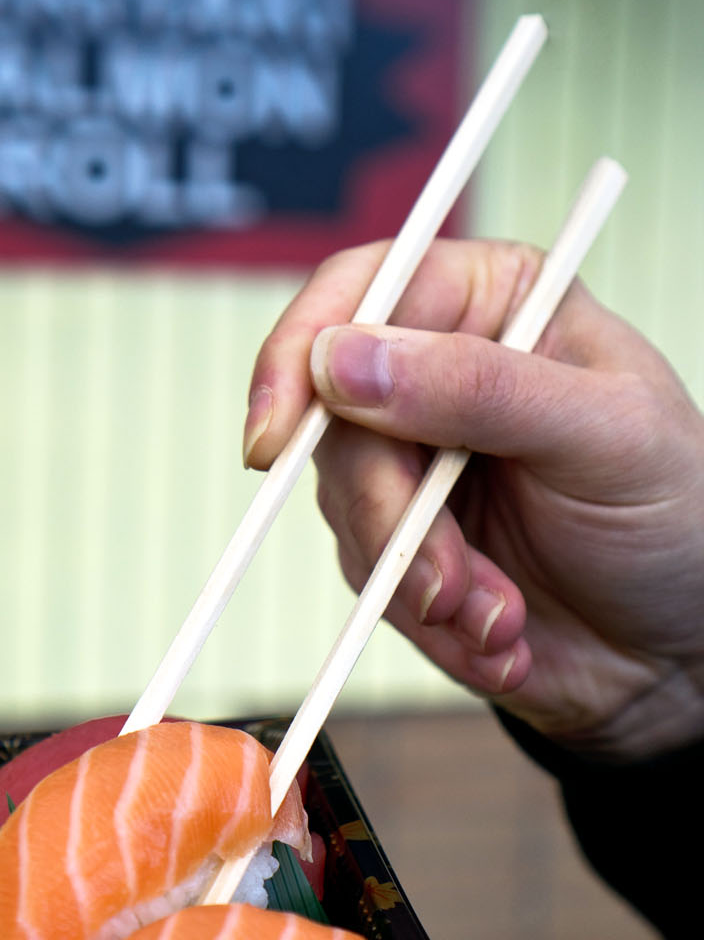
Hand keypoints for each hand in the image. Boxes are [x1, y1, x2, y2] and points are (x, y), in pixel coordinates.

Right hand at [243, 240, 703, 758]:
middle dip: (388, 516)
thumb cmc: (675, 515)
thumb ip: (480, 387)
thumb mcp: (601, 436)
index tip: (275, 437)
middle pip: (333, 417)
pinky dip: (429, 622)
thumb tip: (342, 360)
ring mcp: (414, 461)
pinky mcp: (402, 540)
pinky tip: (500, 638)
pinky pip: (367, 578)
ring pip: (345, 507)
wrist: (679, 649)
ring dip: (417, 582)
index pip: (361, 290)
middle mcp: (438, 372)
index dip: (300, 355)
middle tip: (448, 582)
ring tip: (500, 618)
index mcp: (493, 304)